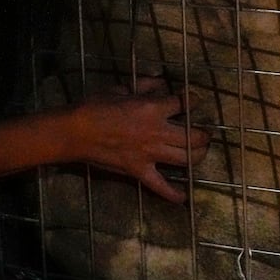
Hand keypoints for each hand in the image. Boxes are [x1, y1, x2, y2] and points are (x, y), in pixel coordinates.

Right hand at [60, 91, 210, 203]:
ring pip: (186, 159)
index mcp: (153, 108)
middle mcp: (157, 132)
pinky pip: (160, 186)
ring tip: (199, 153)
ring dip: (197, 156)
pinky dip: (172, 194)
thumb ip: (145, 84)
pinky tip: (183, 197)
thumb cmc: (96, 105)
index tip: (193, 100)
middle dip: (203, 134)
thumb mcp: (121, 87)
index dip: (192, 100)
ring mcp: (149, 154)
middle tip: (204, 133)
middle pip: (194, 136)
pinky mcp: (139, 171)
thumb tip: (161, 82)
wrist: (75, 131)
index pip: (184, 103)